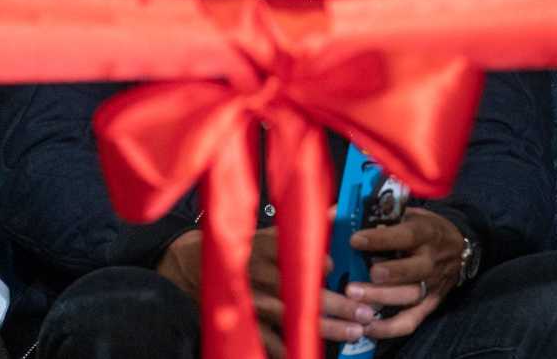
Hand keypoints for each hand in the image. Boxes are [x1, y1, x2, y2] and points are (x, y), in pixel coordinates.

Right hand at [158, 228, 376, 357]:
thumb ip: (304, 226)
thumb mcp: (272, 232)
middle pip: (302, 290)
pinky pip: (267, 339)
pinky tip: (310, 353)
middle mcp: (259, 273)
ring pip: (291, 316)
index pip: (296, 253)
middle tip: (365, 312)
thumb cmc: (243, 248)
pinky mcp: (243, 321)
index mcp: (266, 246)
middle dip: (337, 303)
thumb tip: (338, 211)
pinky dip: (288, 348)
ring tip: (352, 333)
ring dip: (324, 326)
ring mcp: (251, 300)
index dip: (319, 262)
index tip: (337, 267)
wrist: (191, 265)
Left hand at [345, 207, 463, 338]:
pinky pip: (411, 320)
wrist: (459, 248)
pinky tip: (368, 327)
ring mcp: (433, 284)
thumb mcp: (410, 214)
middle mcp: (431, 259)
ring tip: (355, 299)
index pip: (406, 235)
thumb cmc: (424, 228)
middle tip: (356, 279)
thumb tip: (338, 212)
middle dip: (385, 274)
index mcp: (426, 232)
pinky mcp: (430, 304)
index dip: (381, 239)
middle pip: (412, 270)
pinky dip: (390, 328)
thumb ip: (380, 215)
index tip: (354, 240)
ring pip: (410, 295)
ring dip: (382, 299)